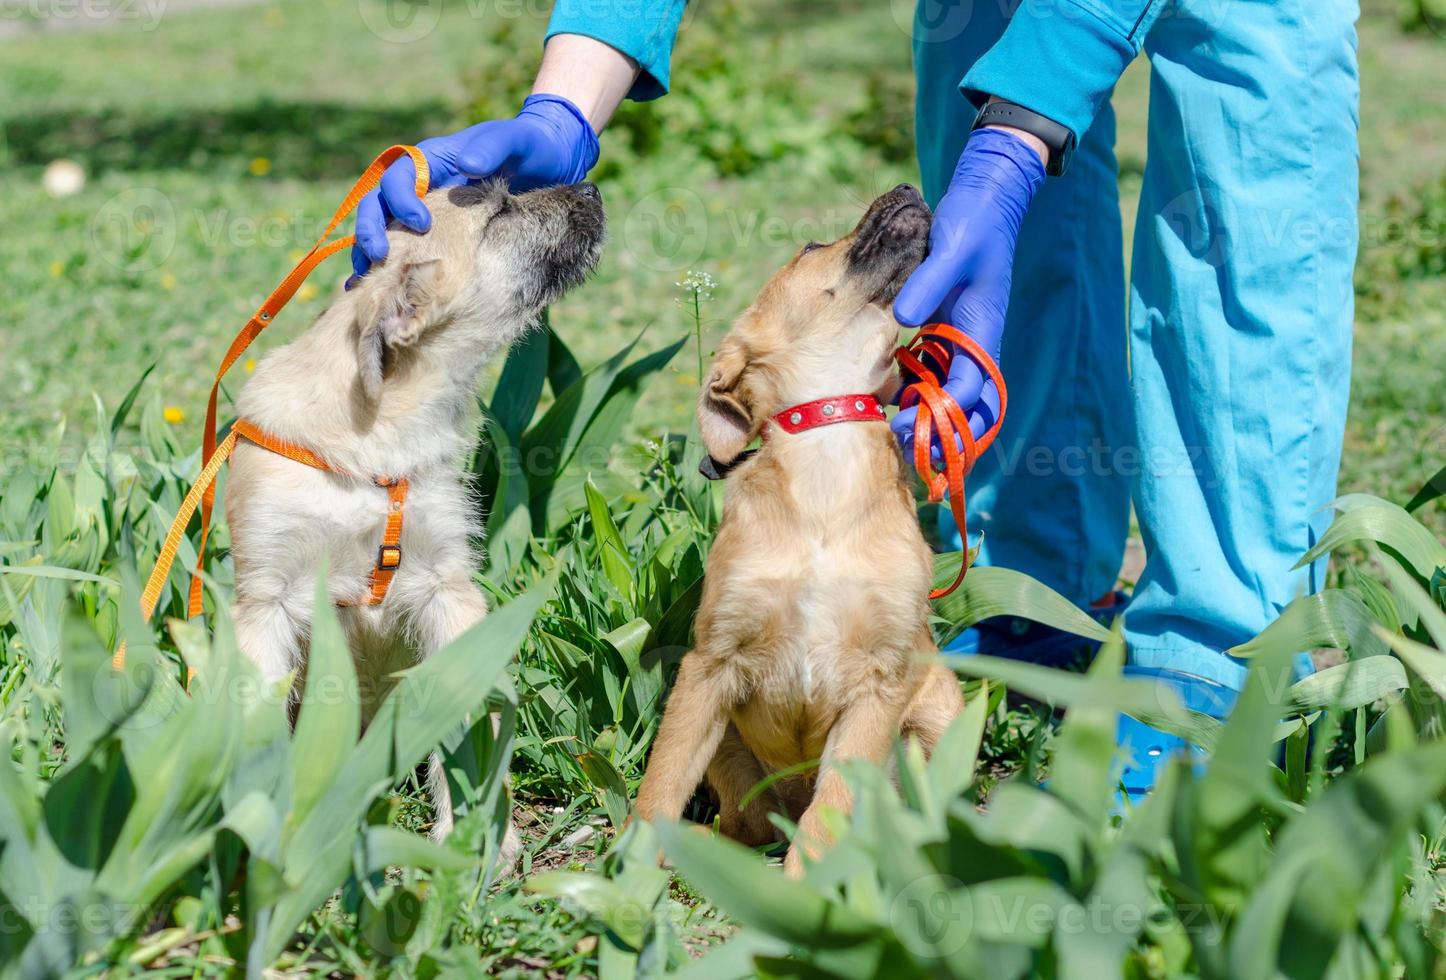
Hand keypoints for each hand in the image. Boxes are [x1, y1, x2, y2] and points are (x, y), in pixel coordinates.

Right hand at [349, 93, 599, 279]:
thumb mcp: (515, 142)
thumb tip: (465, 165)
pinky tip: (377, 288)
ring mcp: (423, 207)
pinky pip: (401, 245)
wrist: (546, 162)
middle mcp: (420, 184)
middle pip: (378, 203)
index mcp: (432, 160)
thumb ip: (492, 148)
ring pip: (381, 227)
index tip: (422, 224)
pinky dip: (387, 265)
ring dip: (369, 252)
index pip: (399, 177)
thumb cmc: (528, 147)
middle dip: (371, 229)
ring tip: (365, 281)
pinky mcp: (434, 231)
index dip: (401, 200)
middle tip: (379, 258)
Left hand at [891, 127, 1044, 459]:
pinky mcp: (948, 329)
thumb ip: (928, 283)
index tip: (903, 428)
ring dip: (930, 419)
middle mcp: (975, 342)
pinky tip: (891, 400)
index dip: (938, 416)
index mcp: (980, 330)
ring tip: (895, 438)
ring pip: (952, 395)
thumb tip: (905, 319)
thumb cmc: (971, 224)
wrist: (984, 201)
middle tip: (906, 452)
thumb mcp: (948, 249)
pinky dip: (920, 393)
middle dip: (944, 435)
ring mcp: (963, 338)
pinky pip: (937, 373)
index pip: (966, 390)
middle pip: (968, 407)